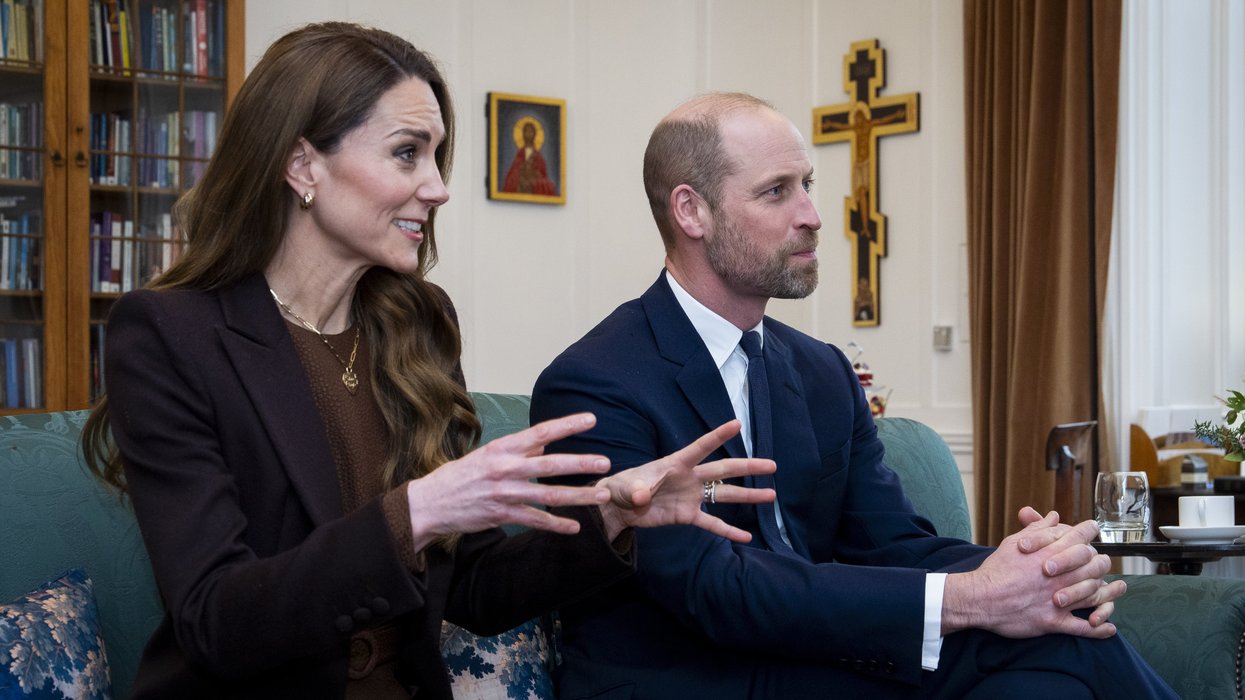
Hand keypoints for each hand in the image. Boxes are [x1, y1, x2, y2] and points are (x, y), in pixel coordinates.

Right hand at [405, 413, 614, 550]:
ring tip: (602, 495)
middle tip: (606, 463)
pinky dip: (557, 524)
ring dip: (578, 496)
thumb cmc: (461, 476)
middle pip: (550, 464)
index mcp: (502, 448)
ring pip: (549, 495)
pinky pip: (535, 520)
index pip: (540, 432)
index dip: (567, 425)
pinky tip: (575, 526)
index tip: (591, 419)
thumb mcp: (488, 454)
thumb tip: (546, 442)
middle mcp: (505, 468)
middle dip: (581, 464)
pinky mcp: (501, 515)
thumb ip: (518, 450)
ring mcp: (504, 493)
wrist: (430, 503)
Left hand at [596, 420, 775, 541]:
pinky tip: (746, 537)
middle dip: (748, 467)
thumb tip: (643, 496)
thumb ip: (638, 489)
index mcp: (676, 463)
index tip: (737, 423)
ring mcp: (692, 497)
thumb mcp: (627, 486)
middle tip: (772, 465)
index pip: (701, 447)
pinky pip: (711, 523)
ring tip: (771, 495)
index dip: (718, 436)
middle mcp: (690, 478)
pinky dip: (728, 530)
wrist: (618, 507)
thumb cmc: (622, 487)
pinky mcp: (687, 516)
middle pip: (723, 470)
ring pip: (725, 495)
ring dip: (748, 495)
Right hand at [942, 509, 1120, 638]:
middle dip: (1102, 562)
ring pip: (1094, 594)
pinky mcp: (1054, 621)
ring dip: (1110, 592)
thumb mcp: (1014, 542)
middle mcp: (1060, 575)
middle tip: (1103, 561)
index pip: (1080, 537)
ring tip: (1119, 589)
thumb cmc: (996, 569)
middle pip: (1094, 565)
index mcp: (1050, 553)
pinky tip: (1108, 628)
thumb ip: (1037, 529)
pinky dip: (1099, 629)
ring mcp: (1059, 599)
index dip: (1090, 532)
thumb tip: (1054, 516)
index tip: (1094, 531)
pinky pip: (1083, 628)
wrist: (980, 597)